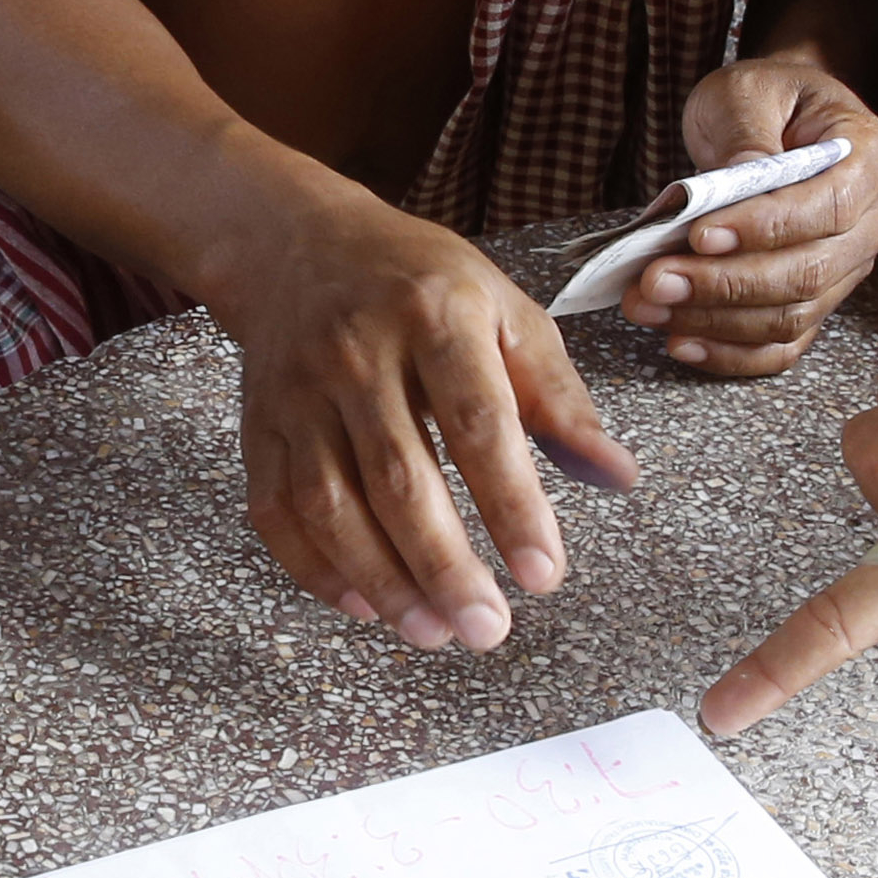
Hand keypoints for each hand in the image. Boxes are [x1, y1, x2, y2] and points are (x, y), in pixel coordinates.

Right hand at [210, 185, 637, 652]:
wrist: (297, 244)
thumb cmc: (419, 284)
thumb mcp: (504, 311)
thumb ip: (558, 398)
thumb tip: (616, 476)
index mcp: (435, 317)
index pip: (478, 424)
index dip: (512, 506)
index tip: (544, 575)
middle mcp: (358, 354)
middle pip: (399, 477)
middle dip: (444, 566)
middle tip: (488, 630)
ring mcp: (299, 393)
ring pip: (330, 504)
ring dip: (381, 581)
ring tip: (434, 632)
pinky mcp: (261, 427)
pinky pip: (277, 512)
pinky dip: (316, 568)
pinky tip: (366, 604)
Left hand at [617, 57, 877, 376]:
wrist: (781, 117)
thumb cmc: (768, 97)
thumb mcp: (747, 90)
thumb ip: (744, 131)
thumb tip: (737, 180)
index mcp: (873, 158)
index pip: (827, 208)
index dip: (763, 229)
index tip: (698, 234)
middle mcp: (877, 221)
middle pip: (809, 274)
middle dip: (725, 285)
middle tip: (654, 280)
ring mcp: (851, 268)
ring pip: (791, 316)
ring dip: (715, 321)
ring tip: (648, 305)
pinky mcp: (818, 300)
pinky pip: (783, 345)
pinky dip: (733, 353)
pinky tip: (681, 342)